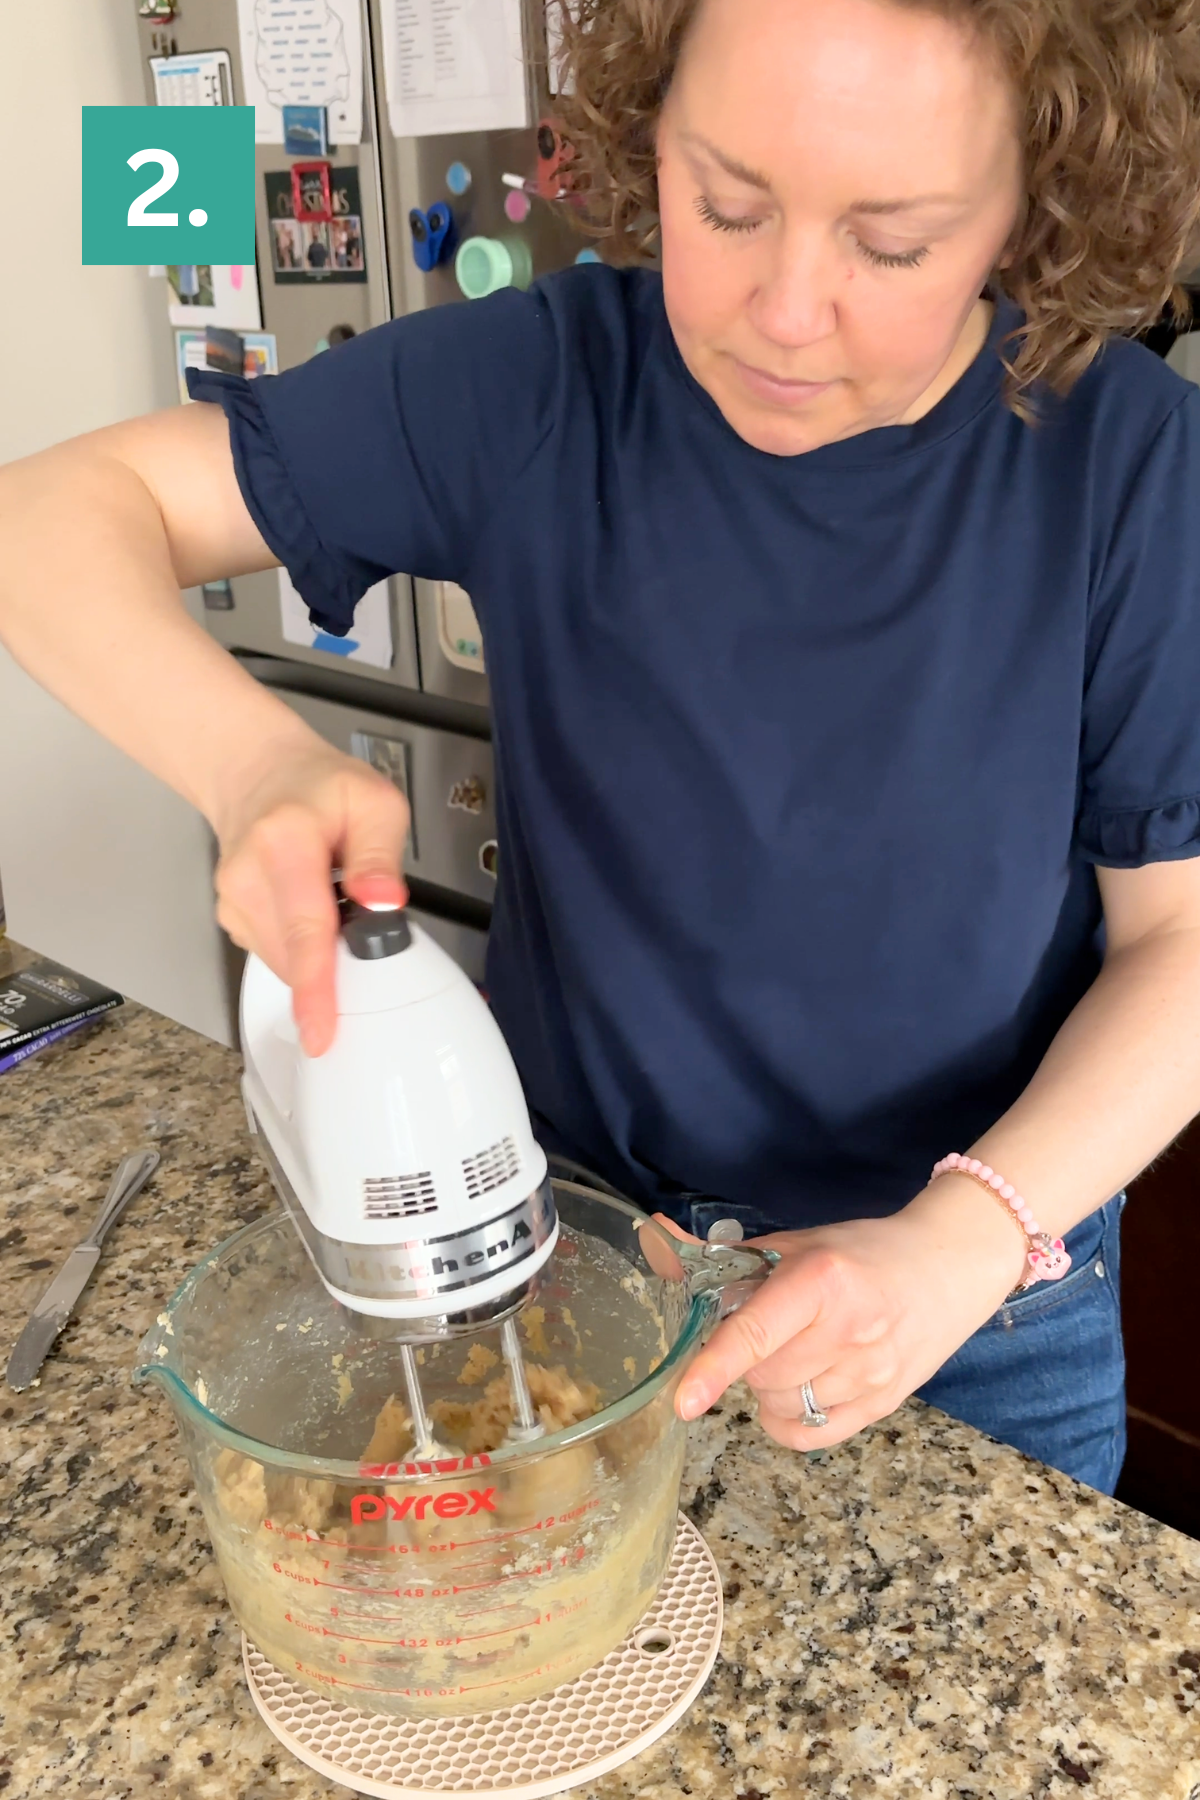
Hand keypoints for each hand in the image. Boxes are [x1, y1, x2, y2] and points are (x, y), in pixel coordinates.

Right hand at [212, 730, 409, 1054]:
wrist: (257, 773)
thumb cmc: (319, 787)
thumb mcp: (373, 801)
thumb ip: (380, 855)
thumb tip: (382, 904)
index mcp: (285, 841)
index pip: (305, 926)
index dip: (317, 986)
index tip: (322, 1029)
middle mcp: (247, 875)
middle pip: (296, 955)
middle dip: (337, 967)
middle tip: (361, 924)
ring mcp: (232, 900)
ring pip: (287, 961)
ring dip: (321, 953)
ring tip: (333, 899)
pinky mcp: (230, 919)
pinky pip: (278, 954)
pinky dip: (303, 947)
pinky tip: (311, 909)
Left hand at [665, 1176, 1028, 1448]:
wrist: (949, 1265)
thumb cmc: (862, 1252)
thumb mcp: (794, 1245)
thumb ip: (718, 1256)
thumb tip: (651, 1241)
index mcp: (820, 1280)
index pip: (756, 1333)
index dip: (714, 1367)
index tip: (683, 1400)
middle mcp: (848, 1330)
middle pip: (761, 1376)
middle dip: (750, 1359)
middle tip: (773, 1331)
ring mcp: (871, 1373)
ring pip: (783, 1407)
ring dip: (771, 1387)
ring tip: (796, 1353)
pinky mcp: (885, 1404)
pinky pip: (811, 1436)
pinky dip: (789, 1420)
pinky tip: (801, 1390)